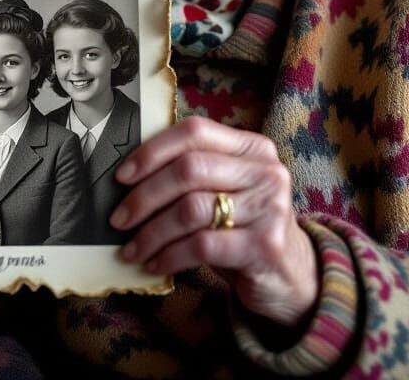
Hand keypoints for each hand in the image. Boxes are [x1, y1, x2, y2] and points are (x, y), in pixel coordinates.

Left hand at [112, 116, 317, 327]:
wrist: (289, 277)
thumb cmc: (242, 227)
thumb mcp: (224, 190)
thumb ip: (191, 173)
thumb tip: (127, 176)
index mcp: (251, 147)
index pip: (194, 132)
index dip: (153, 150)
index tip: (121, 176)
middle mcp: (265, 171)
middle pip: (188, 170)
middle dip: (144, 196)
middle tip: (119, 218)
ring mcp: (269, 207)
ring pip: (190, 210)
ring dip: (152, 232)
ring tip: (132, 249)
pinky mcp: (265, 246)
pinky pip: (202, 245)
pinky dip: (170, 255)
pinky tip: (155, 264)